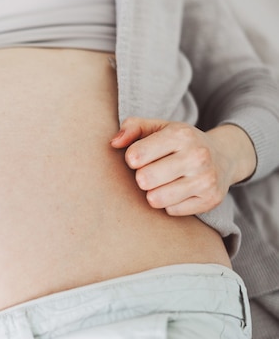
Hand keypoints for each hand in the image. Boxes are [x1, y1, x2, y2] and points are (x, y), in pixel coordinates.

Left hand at [110, 117, 255, 215]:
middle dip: (142, 178)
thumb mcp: (158, 127)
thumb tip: (114, 142)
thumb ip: (132, 128)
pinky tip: (179, 191)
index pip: (135, 156)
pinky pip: (171, 211)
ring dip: (154, 193)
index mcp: (181, 134)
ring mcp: (206, 179)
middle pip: (144, 180)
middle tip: (152, 172)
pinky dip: (170, 204)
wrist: (224, 156)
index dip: (132, 159)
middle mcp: (197, 156)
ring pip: (156, 199)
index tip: (140, 157)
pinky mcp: (210, 200)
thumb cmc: (179, 142)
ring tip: (163, 182)